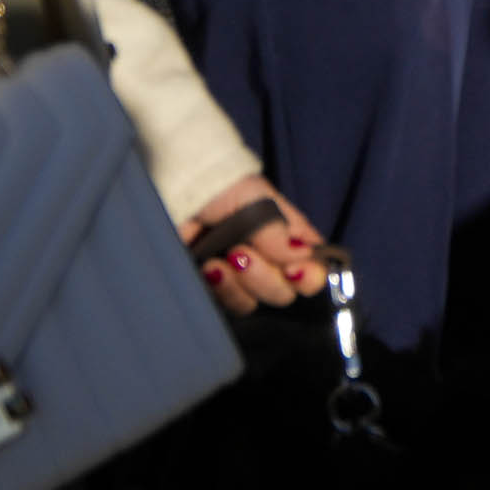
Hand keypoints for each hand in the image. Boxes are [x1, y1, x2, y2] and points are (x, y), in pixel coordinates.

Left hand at [184, 184, 327, 314]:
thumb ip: (279, 230)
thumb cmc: (223, 185)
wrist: (175, 188)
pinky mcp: (213, 287)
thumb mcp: (256, 197)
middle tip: (241, 252)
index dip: (310, 276)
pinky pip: (224, 304)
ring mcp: (239, 278)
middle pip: (282, 293)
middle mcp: (269, 261)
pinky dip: (219, 288)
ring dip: (238, 283)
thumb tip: (302, 256)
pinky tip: (208, 267)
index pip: (314, 269)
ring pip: (253, 303)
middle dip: (263, 277)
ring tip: (220, 257)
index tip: (293, 270)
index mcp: (289, 238)